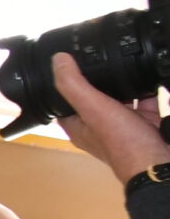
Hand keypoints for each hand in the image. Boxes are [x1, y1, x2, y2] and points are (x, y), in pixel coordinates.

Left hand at [51, 53, 169, 184]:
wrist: (159, 161)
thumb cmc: (123, 142)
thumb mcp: (93, 108)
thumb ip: (75, 85)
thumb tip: (58, 59)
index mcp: (79, 126)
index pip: (63, 102)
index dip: (63, 84)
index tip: (67, 64)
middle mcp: (99, 126)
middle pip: (94, 97)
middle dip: (98, 78)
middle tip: (101, 57)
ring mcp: (123, 125)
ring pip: (120, 97)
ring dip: (123, 82)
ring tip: (125, 59)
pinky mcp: (145, 124)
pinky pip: (145, 101)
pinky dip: (147, 89)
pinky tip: (149, 74)